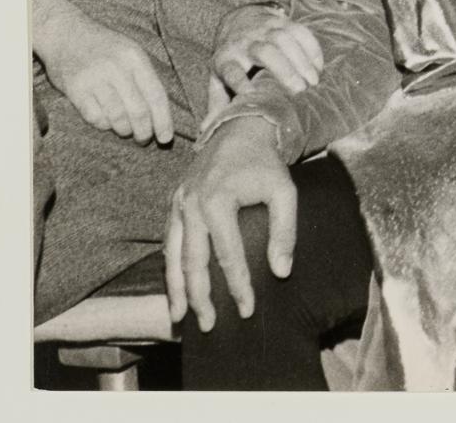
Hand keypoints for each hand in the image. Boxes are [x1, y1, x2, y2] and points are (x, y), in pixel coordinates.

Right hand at [32, 0, 174, 145]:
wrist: (65, 34)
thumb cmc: (104, 46)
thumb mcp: (130, 52)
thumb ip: (144, 77)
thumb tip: (160, 112)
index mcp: (135, 58)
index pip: (156, 95)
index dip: (163, 120)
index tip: (166, 137)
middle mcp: (116, 68)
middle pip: (138, 110)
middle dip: (144, 131)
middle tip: (145, 139)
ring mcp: (94, 79)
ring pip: (117, 117)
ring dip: (124, 130)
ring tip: (126, 131)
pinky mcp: (75, 89)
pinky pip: (95, 117)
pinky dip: (104, 125)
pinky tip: (107, 122)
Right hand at [164, 115, 294, 330]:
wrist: (240, 130)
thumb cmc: (266, 163)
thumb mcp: (285, 191)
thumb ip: (284, 231)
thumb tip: (281, 271)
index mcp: (217, 202)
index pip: (227, 256)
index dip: (237, 286)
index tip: (247, 310)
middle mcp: (191, 206)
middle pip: (192, 263)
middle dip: (199, 297)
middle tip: (209, 325)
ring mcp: (178, 205)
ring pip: (173, 256)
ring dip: (176, 289)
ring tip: (180, 318)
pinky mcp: (175, 204)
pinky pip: (169, 241)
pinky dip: (170, 267)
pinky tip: (175, 287)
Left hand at [208, 5, 322, 111]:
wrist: (239, 21)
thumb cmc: (231, 60)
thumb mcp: (218, 80)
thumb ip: (218, 104)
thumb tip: (207, 130)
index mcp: (225, 59)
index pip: (231, 70)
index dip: (239, 82)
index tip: (251, 94)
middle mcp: (244, 42)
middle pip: (265, 52)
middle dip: (284, 71)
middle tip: (300, 91)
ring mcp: (265, 29)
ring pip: (285, 40)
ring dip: (302, 61)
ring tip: (313, 81)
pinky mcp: (283, 21)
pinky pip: (301, 31)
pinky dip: (312, 49)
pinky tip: (318, 67)